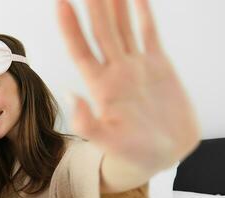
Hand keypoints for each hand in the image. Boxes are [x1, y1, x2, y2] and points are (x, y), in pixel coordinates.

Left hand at [57, 0, 199, 172]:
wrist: (163, 155)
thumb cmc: (133, 154)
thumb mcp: (110, 143)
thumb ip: (89, 123)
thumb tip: (71, 96)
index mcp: (101, 87)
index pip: (81, 50)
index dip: (71, 28)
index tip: (61, 4)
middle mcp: (116, 71)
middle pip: (101, 32)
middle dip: (94, 8)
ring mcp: (136, 66)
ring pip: (122, 27)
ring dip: (115, 6)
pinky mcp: (158, 65)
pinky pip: (149, 34)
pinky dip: (144, 15)